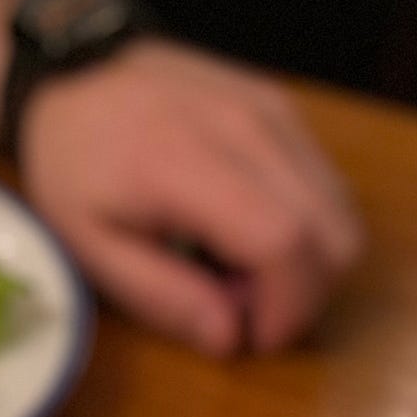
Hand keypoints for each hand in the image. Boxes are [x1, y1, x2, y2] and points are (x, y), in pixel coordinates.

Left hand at [19, 39, 363, 355]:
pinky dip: (305, 226)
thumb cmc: (74, 169)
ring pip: (342, 211)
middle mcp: (248, 125)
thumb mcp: (92, 248)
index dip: (287, 306)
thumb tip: (231, 339)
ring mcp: (274, 110)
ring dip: (307, 261)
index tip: (257, 338)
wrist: (74, 78)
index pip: (284, 240)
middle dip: (304, 294)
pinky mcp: (284, 108)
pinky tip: (247, 232)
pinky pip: (326, 184)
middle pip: (334, 231)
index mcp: (189, 162)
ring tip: (238, 270)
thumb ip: (163, 296)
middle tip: (244, 308)